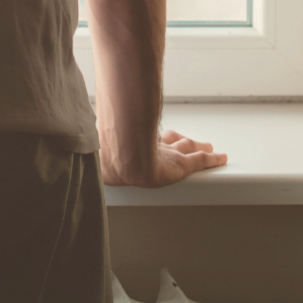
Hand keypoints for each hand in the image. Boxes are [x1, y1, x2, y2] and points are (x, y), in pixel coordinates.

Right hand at [101, 128, 226, 187]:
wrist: (122, 162)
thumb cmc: (110, 158)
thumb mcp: (102, 156)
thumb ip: (97, 155)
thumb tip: (81, 158)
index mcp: (139, 147)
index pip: (153, 141)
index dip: (161, 139)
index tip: (165, 137)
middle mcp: (155, 147)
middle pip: (173, 142)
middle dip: (182, 142)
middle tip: (191, 141)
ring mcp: (168, 154)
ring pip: (189, 149)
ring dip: (199, 148)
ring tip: (208, 147)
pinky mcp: (181, 164)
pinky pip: (202, 161)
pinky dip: (213, 159)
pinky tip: (222, 158)